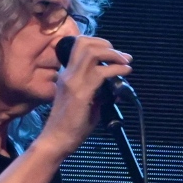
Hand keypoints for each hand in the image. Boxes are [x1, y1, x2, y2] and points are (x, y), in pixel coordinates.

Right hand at [37, 35, 133, 158]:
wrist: (56, 140)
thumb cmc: (70, 126)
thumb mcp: (88, 104)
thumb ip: (100, 94)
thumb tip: (117, 90)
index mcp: (68, 75)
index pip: (79, 45)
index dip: (99, 43)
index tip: (114, 52)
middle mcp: (68, 74)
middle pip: (84, 43)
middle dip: (107, 44)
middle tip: (121, 55)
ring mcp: (73, 82)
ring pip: (92, 53)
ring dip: (113, 54)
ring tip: (125, 61)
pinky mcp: (80, 93)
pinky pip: (101, 73)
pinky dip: (117, 70)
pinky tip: (125, 73)